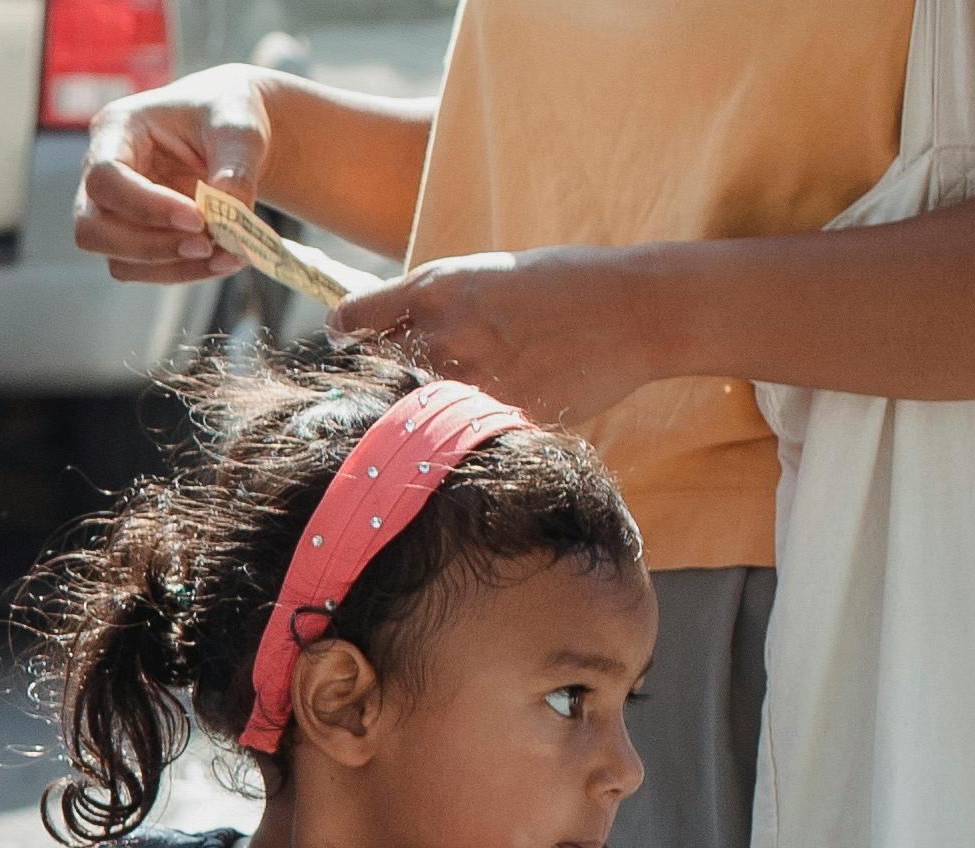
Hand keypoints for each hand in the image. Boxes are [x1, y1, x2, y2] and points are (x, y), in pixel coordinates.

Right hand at [74, 64, 270, 282]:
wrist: (231, 134)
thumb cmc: (226, 115)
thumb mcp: (239, 129)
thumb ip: (235, 169)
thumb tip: (230, 221)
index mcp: (115, 129)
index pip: (106, 178)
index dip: (146, 206)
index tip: (198, 218)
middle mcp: (102, 173)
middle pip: (92, 229)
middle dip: (149, 247)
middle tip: (206, 244)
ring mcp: (113, 212)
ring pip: (119, 261)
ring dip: (173, 267)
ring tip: (228, 254)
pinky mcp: (134, 240)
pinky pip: (147, 273)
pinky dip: (186, 273)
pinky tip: (224, 258)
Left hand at [329, 247, 659, 422]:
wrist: (628, 311)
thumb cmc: (561, 287)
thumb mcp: (487, 277)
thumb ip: (439, 307)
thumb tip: (396, 336)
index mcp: (438, 286)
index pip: (355, 320)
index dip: (346, 338)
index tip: (346, 349)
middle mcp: (446, 330)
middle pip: (379, 375)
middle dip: (381, 388)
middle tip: (395, 399)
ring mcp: (472, 377)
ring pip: (415, 416)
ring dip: (417, 424)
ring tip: (440, 420)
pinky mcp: (502, 416)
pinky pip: (462, 439)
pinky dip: (461, 443)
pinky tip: (478, 436)